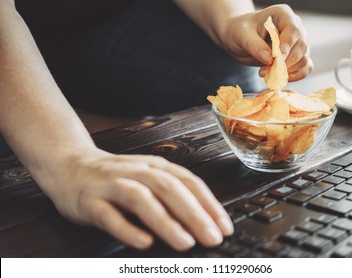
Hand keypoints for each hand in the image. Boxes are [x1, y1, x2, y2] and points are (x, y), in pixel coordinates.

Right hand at [39, 148, 233, 250]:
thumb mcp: (147, 178)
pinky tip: (144, 242)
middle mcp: (136, 172)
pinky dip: (128, 228)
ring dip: (166, 221)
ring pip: (141, 199)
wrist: (70, 165)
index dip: (209, 204)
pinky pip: (109, 215)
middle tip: (212, 238)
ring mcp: (112, 184)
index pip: (188, 182)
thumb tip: (203, 220)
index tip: (224, 227)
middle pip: (169, 188)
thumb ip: (170, 194)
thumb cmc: (117, 177)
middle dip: (194, 214)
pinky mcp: (90, 200)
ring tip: (185, 242)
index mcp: (155, 167)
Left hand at [219, 4, 312, 81]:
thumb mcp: (242, 36)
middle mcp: (294, 27)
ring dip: (288, 71)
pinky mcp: (295, 56)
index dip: (287, 46)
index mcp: (283, 15)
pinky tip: (281, 78)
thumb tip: (270, 60)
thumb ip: (256, 46)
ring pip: (303, 59)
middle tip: (266, 70)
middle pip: (301, 46)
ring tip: (268, 74)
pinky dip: (296, 76)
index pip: (293, 30)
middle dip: (285, 62)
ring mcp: (296, 43)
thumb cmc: (240, 31)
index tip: (277, 59)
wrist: (239, 39)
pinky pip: (304, 67)